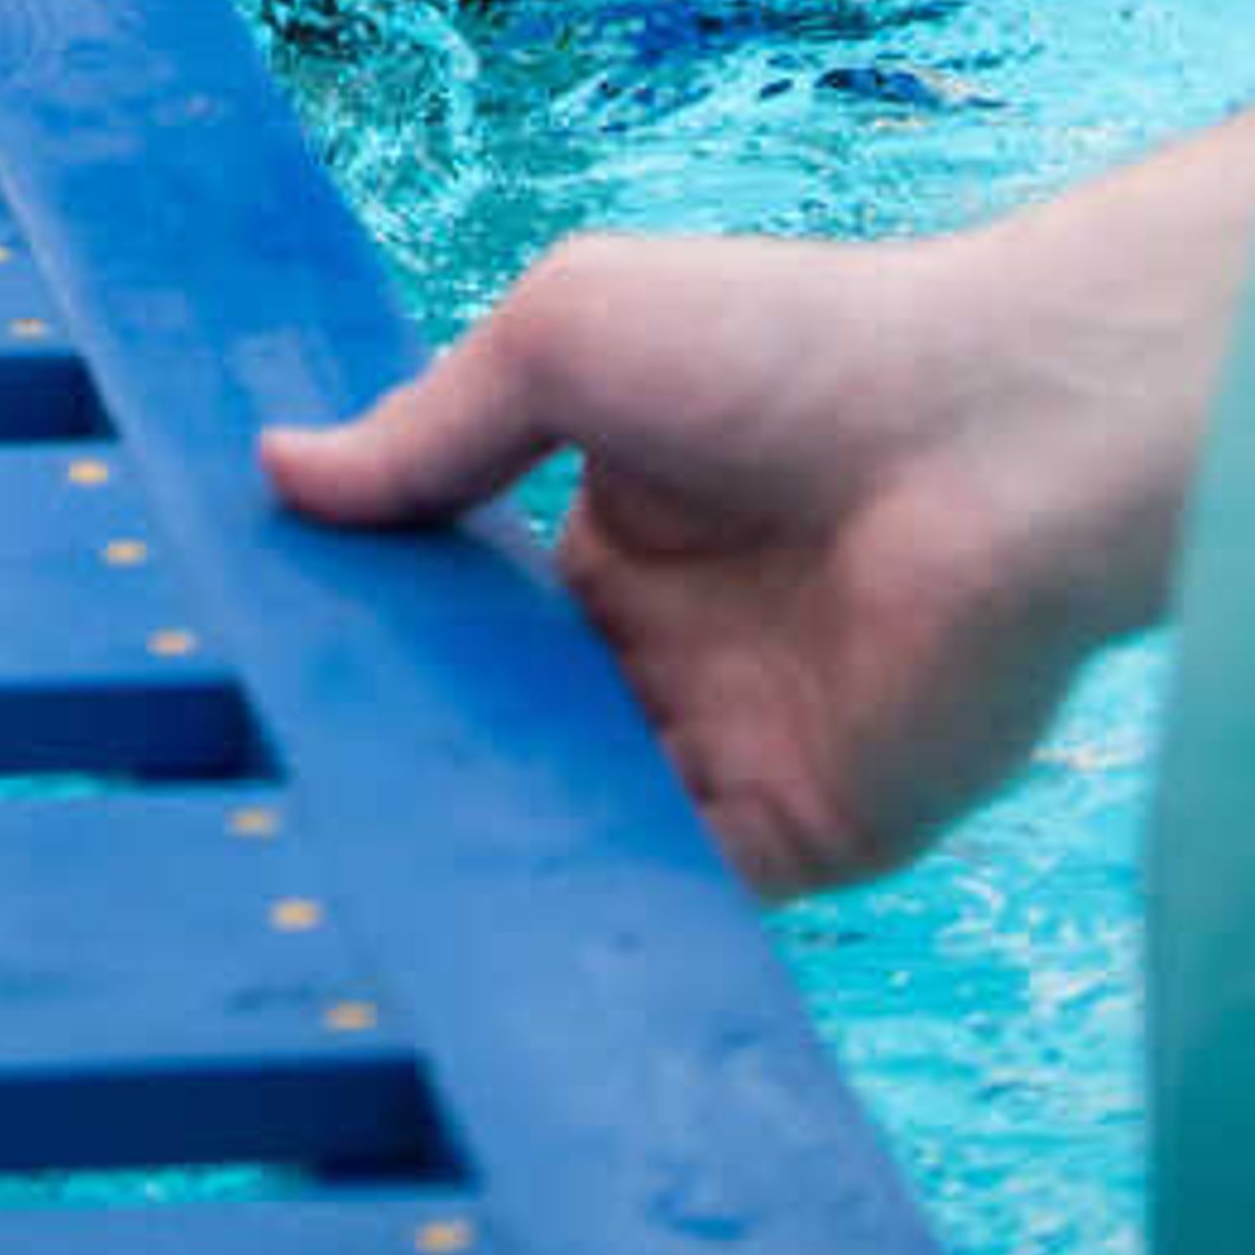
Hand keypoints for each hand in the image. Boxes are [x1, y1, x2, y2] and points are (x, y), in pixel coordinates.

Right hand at [262, 220, 1159, 900]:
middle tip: (279, 776)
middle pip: (512, 718)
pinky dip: (583, 900)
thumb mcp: (566, 337)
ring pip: (575, 813)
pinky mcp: (796, 838)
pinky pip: (670, 889)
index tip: (266, 654)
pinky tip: (474, 917)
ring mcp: (731, 745)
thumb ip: (429, 430)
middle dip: (417, 742)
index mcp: (620, 522)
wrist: (988, 444)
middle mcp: (669, 641)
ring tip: (337, 863)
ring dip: (483, 829)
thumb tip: (276, 473)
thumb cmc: (783, 346)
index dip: (384, 623)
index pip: (474, 600)